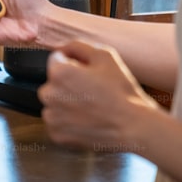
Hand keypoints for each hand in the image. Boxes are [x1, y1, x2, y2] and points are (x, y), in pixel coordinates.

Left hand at [38, 41, 160, 153]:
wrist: (132, 126)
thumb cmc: (120, 91)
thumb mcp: (104, 55)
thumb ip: (78, 45)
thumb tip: (63, 48)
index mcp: (59, 73)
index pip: (56, 59)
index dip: (73, 63)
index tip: (88, 73)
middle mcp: (49, 95)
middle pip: (53, 82)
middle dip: (67, 83)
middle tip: (91, 90)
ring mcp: (52, 117)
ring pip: (54, 103)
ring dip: (66, 102)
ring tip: (90, 107)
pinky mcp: (57, 135)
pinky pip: (58, 122)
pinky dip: (68, 121)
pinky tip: (87, 120)